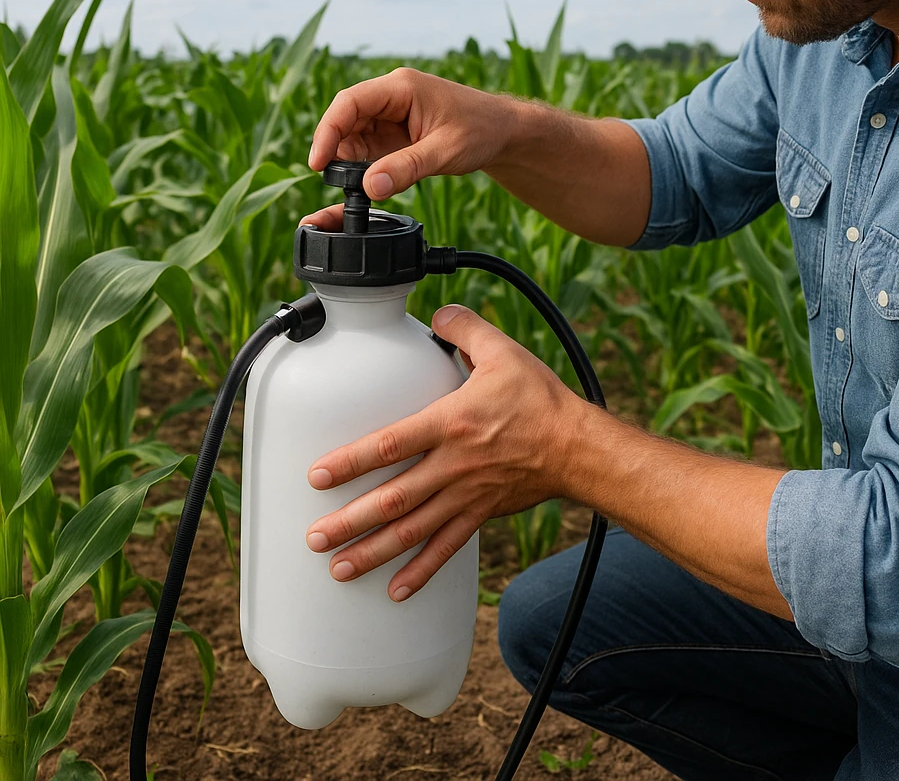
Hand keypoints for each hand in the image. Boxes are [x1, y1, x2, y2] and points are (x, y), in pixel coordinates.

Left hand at [303, 304, 593, 601]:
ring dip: (373, 551)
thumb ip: (465, 329)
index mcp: (451, 423)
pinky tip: (395, 590)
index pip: (391, 444)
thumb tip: (439, 313)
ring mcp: (465, 495)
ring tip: (339, 567)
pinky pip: (446, 547)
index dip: (352, 461)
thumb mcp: (504, 352)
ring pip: (413, 530)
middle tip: (315, 538)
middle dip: (351, 522)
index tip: (318, 476)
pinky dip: (421, 571)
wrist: (578, 446)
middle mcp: (453, 465)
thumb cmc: (539, 400)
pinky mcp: (480, 513)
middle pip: (394, 500)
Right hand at [307, 67, 519, 203]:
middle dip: (335, 148)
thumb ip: (407, 169)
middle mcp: (390, 96)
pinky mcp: (394, 133)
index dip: (328, 130)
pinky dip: (362, 166)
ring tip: (351, 186)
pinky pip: (367, 148)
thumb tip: (369, 187)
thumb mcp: (444, 152)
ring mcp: (390, 115)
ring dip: (348, 160)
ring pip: (353, 134)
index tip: (317, 161)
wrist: (503, 133)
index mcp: (400, 87)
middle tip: (332, 181)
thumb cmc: (481, 130)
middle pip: (345, 118)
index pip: (349, 103)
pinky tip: (366, 182)